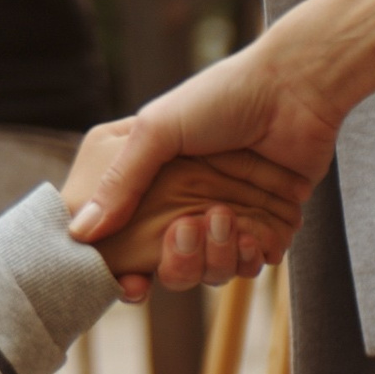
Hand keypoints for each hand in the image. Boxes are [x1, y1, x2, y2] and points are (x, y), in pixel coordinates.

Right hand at [68, 40, 345, 255]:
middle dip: (180, 261)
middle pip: (171, 267)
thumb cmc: (220, 98)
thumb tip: (78, 234)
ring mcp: (227, 215)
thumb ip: (119, 183)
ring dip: (218, 257)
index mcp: (152, 182)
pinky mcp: (268, 222)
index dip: (126, 271)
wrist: (296, 89)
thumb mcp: (155, 132)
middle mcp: (185, 203)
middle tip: (188, 229)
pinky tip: (254, 235)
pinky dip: (250, 257)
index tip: (133, 284)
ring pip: (212, 272)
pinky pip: (252, 265)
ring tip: (228, 221)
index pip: (127, 242)